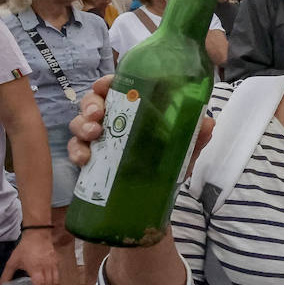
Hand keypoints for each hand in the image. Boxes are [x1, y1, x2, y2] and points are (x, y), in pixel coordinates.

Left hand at [1, 229, 58, 284]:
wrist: (38, 235)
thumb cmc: (24, 248)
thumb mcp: (12, 262)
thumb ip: (7, 275)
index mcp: (36, 269)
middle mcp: (47, 269)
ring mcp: (54, 266)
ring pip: (55, 283)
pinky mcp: (57, 263)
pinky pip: (57, 277)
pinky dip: (53, 284)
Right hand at [67, 75, 214, 169]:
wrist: (152, 201)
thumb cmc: (166, 164)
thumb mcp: (183, 150)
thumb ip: (195, 137)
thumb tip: (208, 123)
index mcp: (135, 110)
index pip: (117, 88)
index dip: (107, 83)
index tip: (105, 85)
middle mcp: (113, 120)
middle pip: (92, 102)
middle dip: (90, 104)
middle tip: (97, 115)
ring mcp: (98, 139)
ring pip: (79, 123)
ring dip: (82, 125)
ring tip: (94, 133)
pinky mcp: (88, 159)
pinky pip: (75, 150)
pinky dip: (77, 151)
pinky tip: (84, 158)